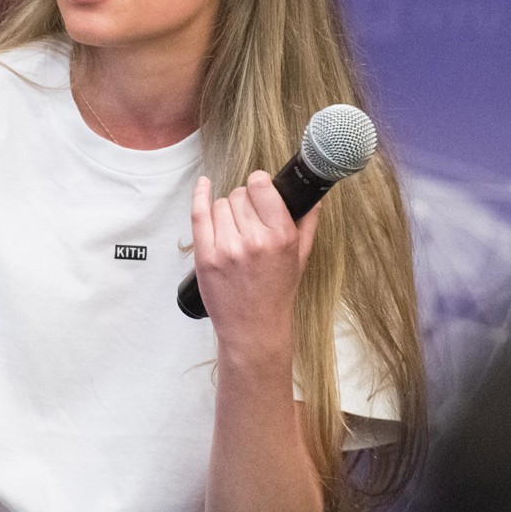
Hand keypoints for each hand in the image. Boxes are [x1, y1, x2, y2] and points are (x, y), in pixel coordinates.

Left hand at [191, 171, 320, 358]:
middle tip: (249, 223)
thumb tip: (311, 196)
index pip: (262, 187)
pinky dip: (199, 196)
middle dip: (243, 203)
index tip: (259, 188)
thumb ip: (307, 223)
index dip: (259, 184)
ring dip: (226, 212)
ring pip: (219, 205)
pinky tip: (204, 184)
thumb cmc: (276, 291)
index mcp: (281, 236)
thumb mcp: (300, 257)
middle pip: (239, 195)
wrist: (253, 327)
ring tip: (235, 233)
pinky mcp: (205, 257)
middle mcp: (255, 240)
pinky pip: (198, 214)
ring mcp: (227, 249)